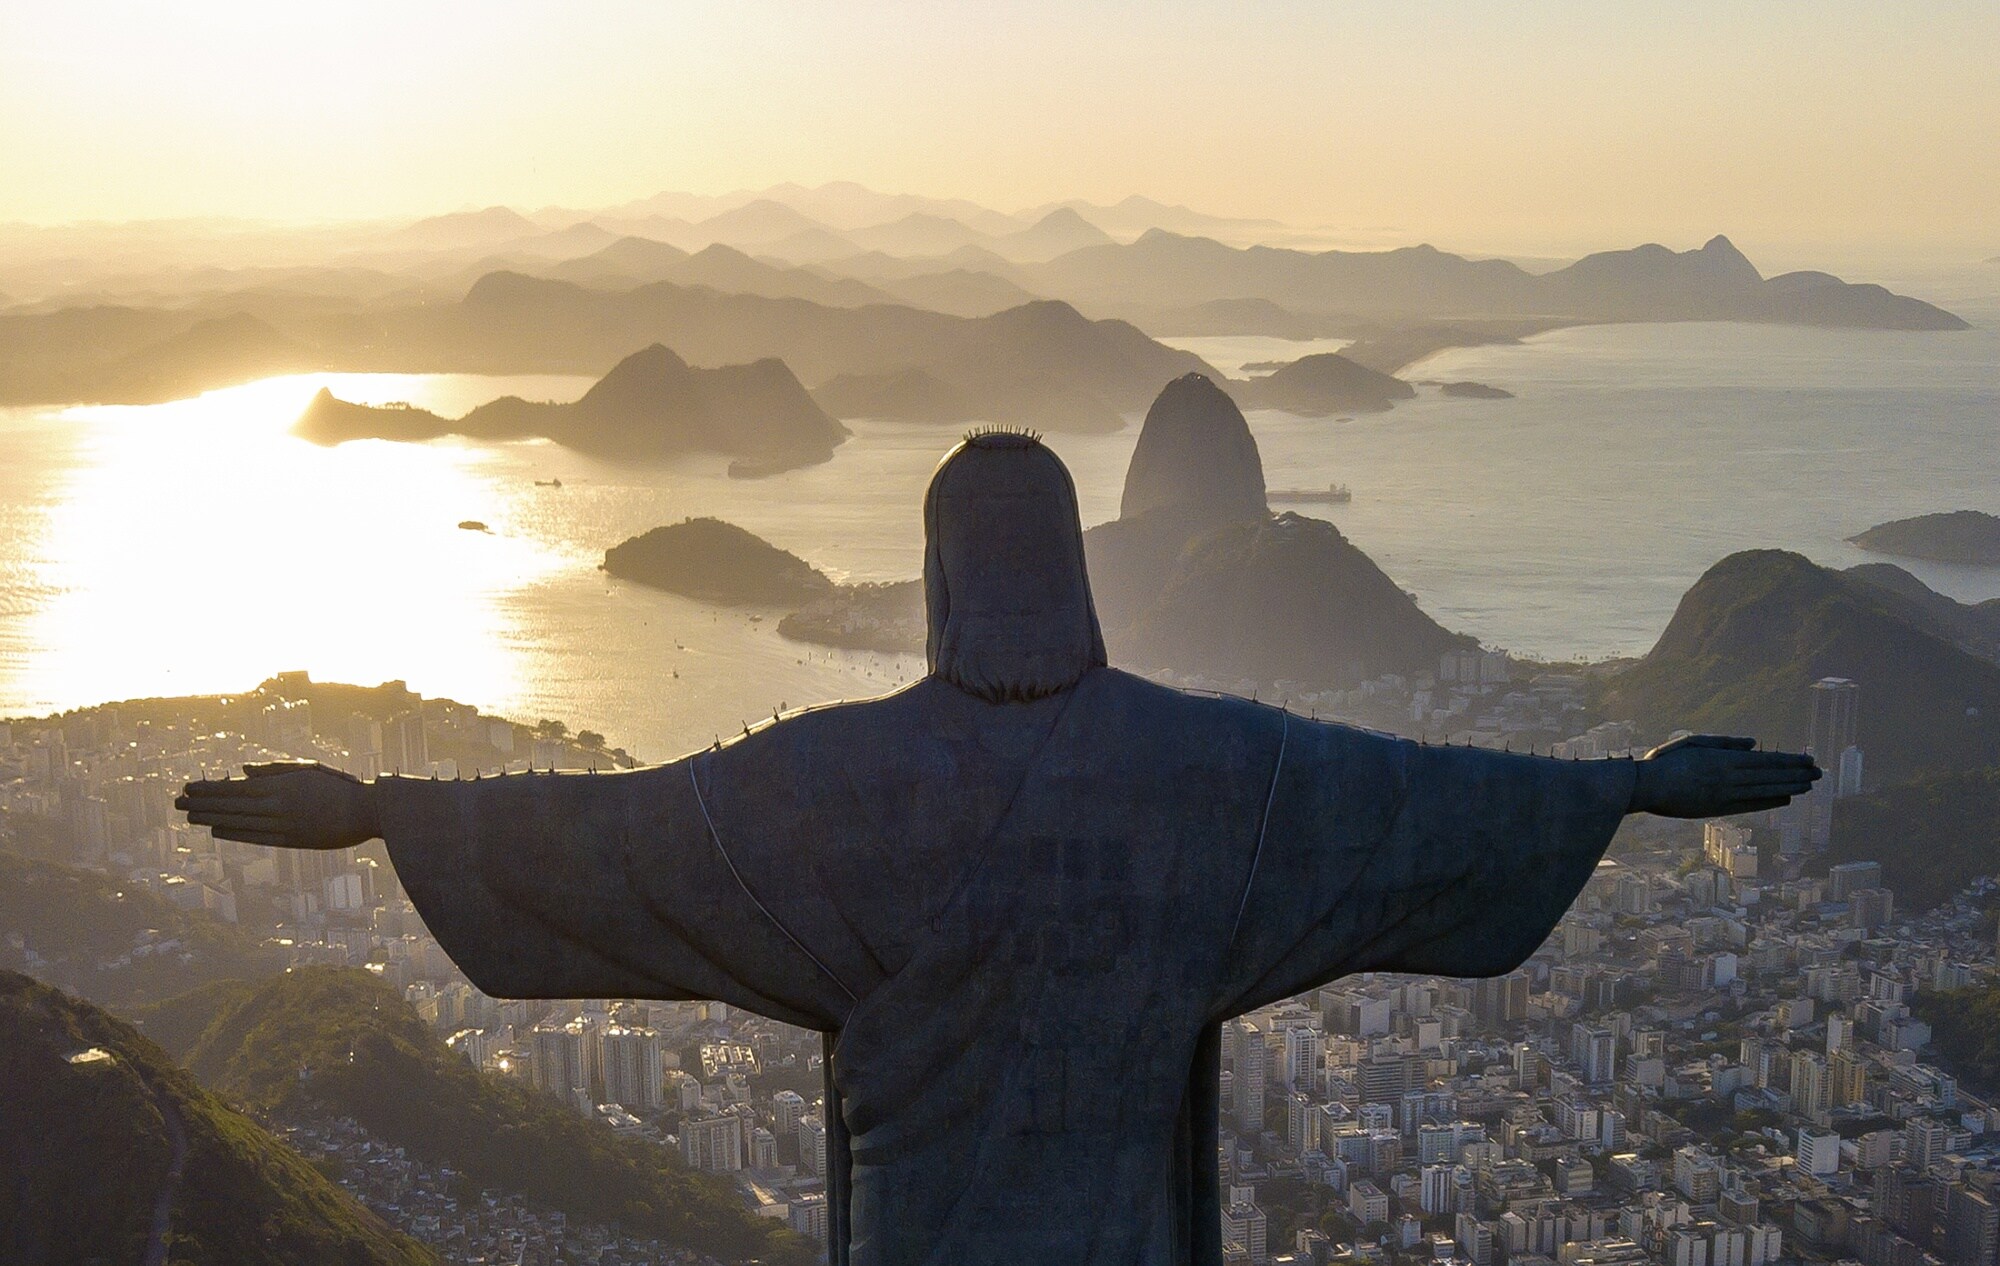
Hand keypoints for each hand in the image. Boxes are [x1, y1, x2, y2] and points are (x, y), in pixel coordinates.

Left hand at [175, 762, 380, 849]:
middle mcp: (278, 807)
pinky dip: (233, 833)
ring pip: (238, 822)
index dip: (209, 789)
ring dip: (210, 819)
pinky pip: (255, 837)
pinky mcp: (291, 840)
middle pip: (231, 806)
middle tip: (176, 802)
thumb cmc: (339, 786)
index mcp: (281, 786)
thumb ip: (273, 770)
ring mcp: (283, 825)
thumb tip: (242, 771)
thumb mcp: (307, 769)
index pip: (235, 788)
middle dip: (201, 804)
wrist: (367, 812)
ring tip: (189, 816)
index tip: (188, 787)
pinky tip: (216, 830)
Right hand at [1630, 734, 1819, 818]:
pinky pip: (1751, 805)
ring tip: (1809, 786)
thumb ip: (1724, 743)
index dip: (1789, 761)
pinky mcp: (1717, 809)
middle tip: (1820, 773)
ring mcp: (1724, 795)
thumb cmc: (1664, 762)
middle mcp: (1728, 778)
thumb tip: (1754, 744)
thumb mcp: (1692, 743)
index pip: (1765, 760)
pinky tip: (1785, 799)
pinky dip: (1771, 801)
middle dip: (1797, 774)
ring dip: (1790, 788)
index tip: (1808, 760)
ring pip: (1765, 791)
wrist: (1643, 787)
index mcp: (1722, 759)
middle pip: (1770, 776)